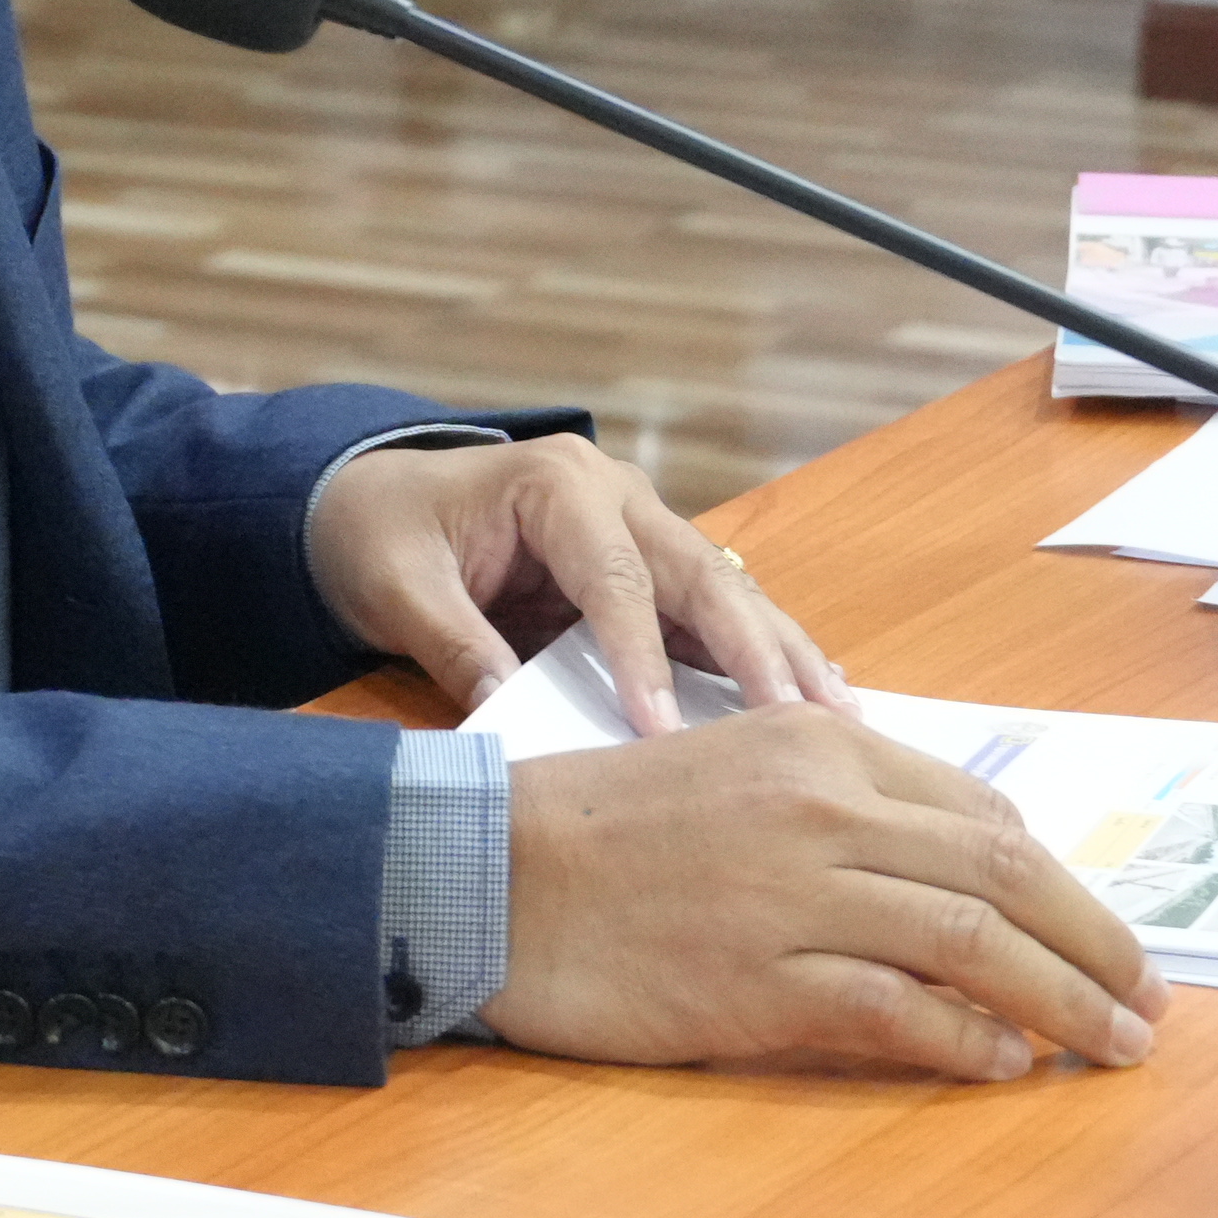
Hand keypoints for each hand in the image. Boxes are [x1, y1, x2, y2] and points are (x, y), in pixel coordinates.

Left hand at [307, 432, 842, 729]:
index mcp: (554, 485)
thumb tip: (510, 715)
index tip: (665, 732)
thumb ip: (454, 646)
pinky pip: (715, 614)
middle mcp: (615, 495)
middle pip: (701, 576)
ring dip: (784, 656)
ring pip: (728, 593)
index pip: (614, 578)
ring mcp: (642, 527)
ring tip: (844, 723)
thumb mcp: (396, 588)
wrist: (373, 506)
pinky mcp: (650, 569)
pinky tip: (817, 707)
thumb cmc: (381, 537)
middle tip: (807, 725)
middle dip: (756, 651)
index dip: (644, 657)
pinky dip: (764, 658)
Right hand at [477, 702, 1173, 1078]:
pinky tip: (1003, 1063)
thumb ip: (837, 803)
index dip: (1058, 881)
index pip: (980, 813)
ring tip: (1112, 1043)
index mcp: (814, 741)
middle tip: (1148, 997)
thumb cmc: (601, 824)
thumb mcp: (730, 768)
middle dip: (1100, 944)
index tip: (1096, 928)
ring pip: (977, 946)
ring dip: (1067, 1001)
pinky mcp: (762, 982)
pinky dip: (970, 1043)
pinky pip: (902, 1015)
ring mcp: (796, 896)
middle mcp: (820, 808)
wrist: (489, 869)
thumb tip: (953, 866)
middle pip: (1006, 878)